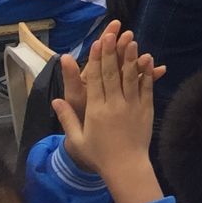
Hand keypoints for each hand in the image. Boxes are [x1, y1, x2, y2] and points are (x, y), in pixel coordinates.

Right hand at [52, 22, 163, 202]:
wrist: (126, 167)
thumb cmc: (98, 156)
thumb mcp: (77, 140)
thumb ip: (67, 118)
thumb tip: (54, 101)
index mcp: (95, 110)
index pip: (94, 80)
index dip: (95, 60)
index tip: (96, 44)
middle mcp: (114, 105)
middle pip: (111, 74)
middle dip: (111, 52)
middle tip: (112, 34)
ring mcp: (132, 106)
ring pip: (130, 77)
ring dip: (130, 58)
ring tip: (130, 40)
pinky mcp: (146, 110)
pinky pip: (146, 88)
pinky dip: (146, 73)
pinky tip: (147, 59)